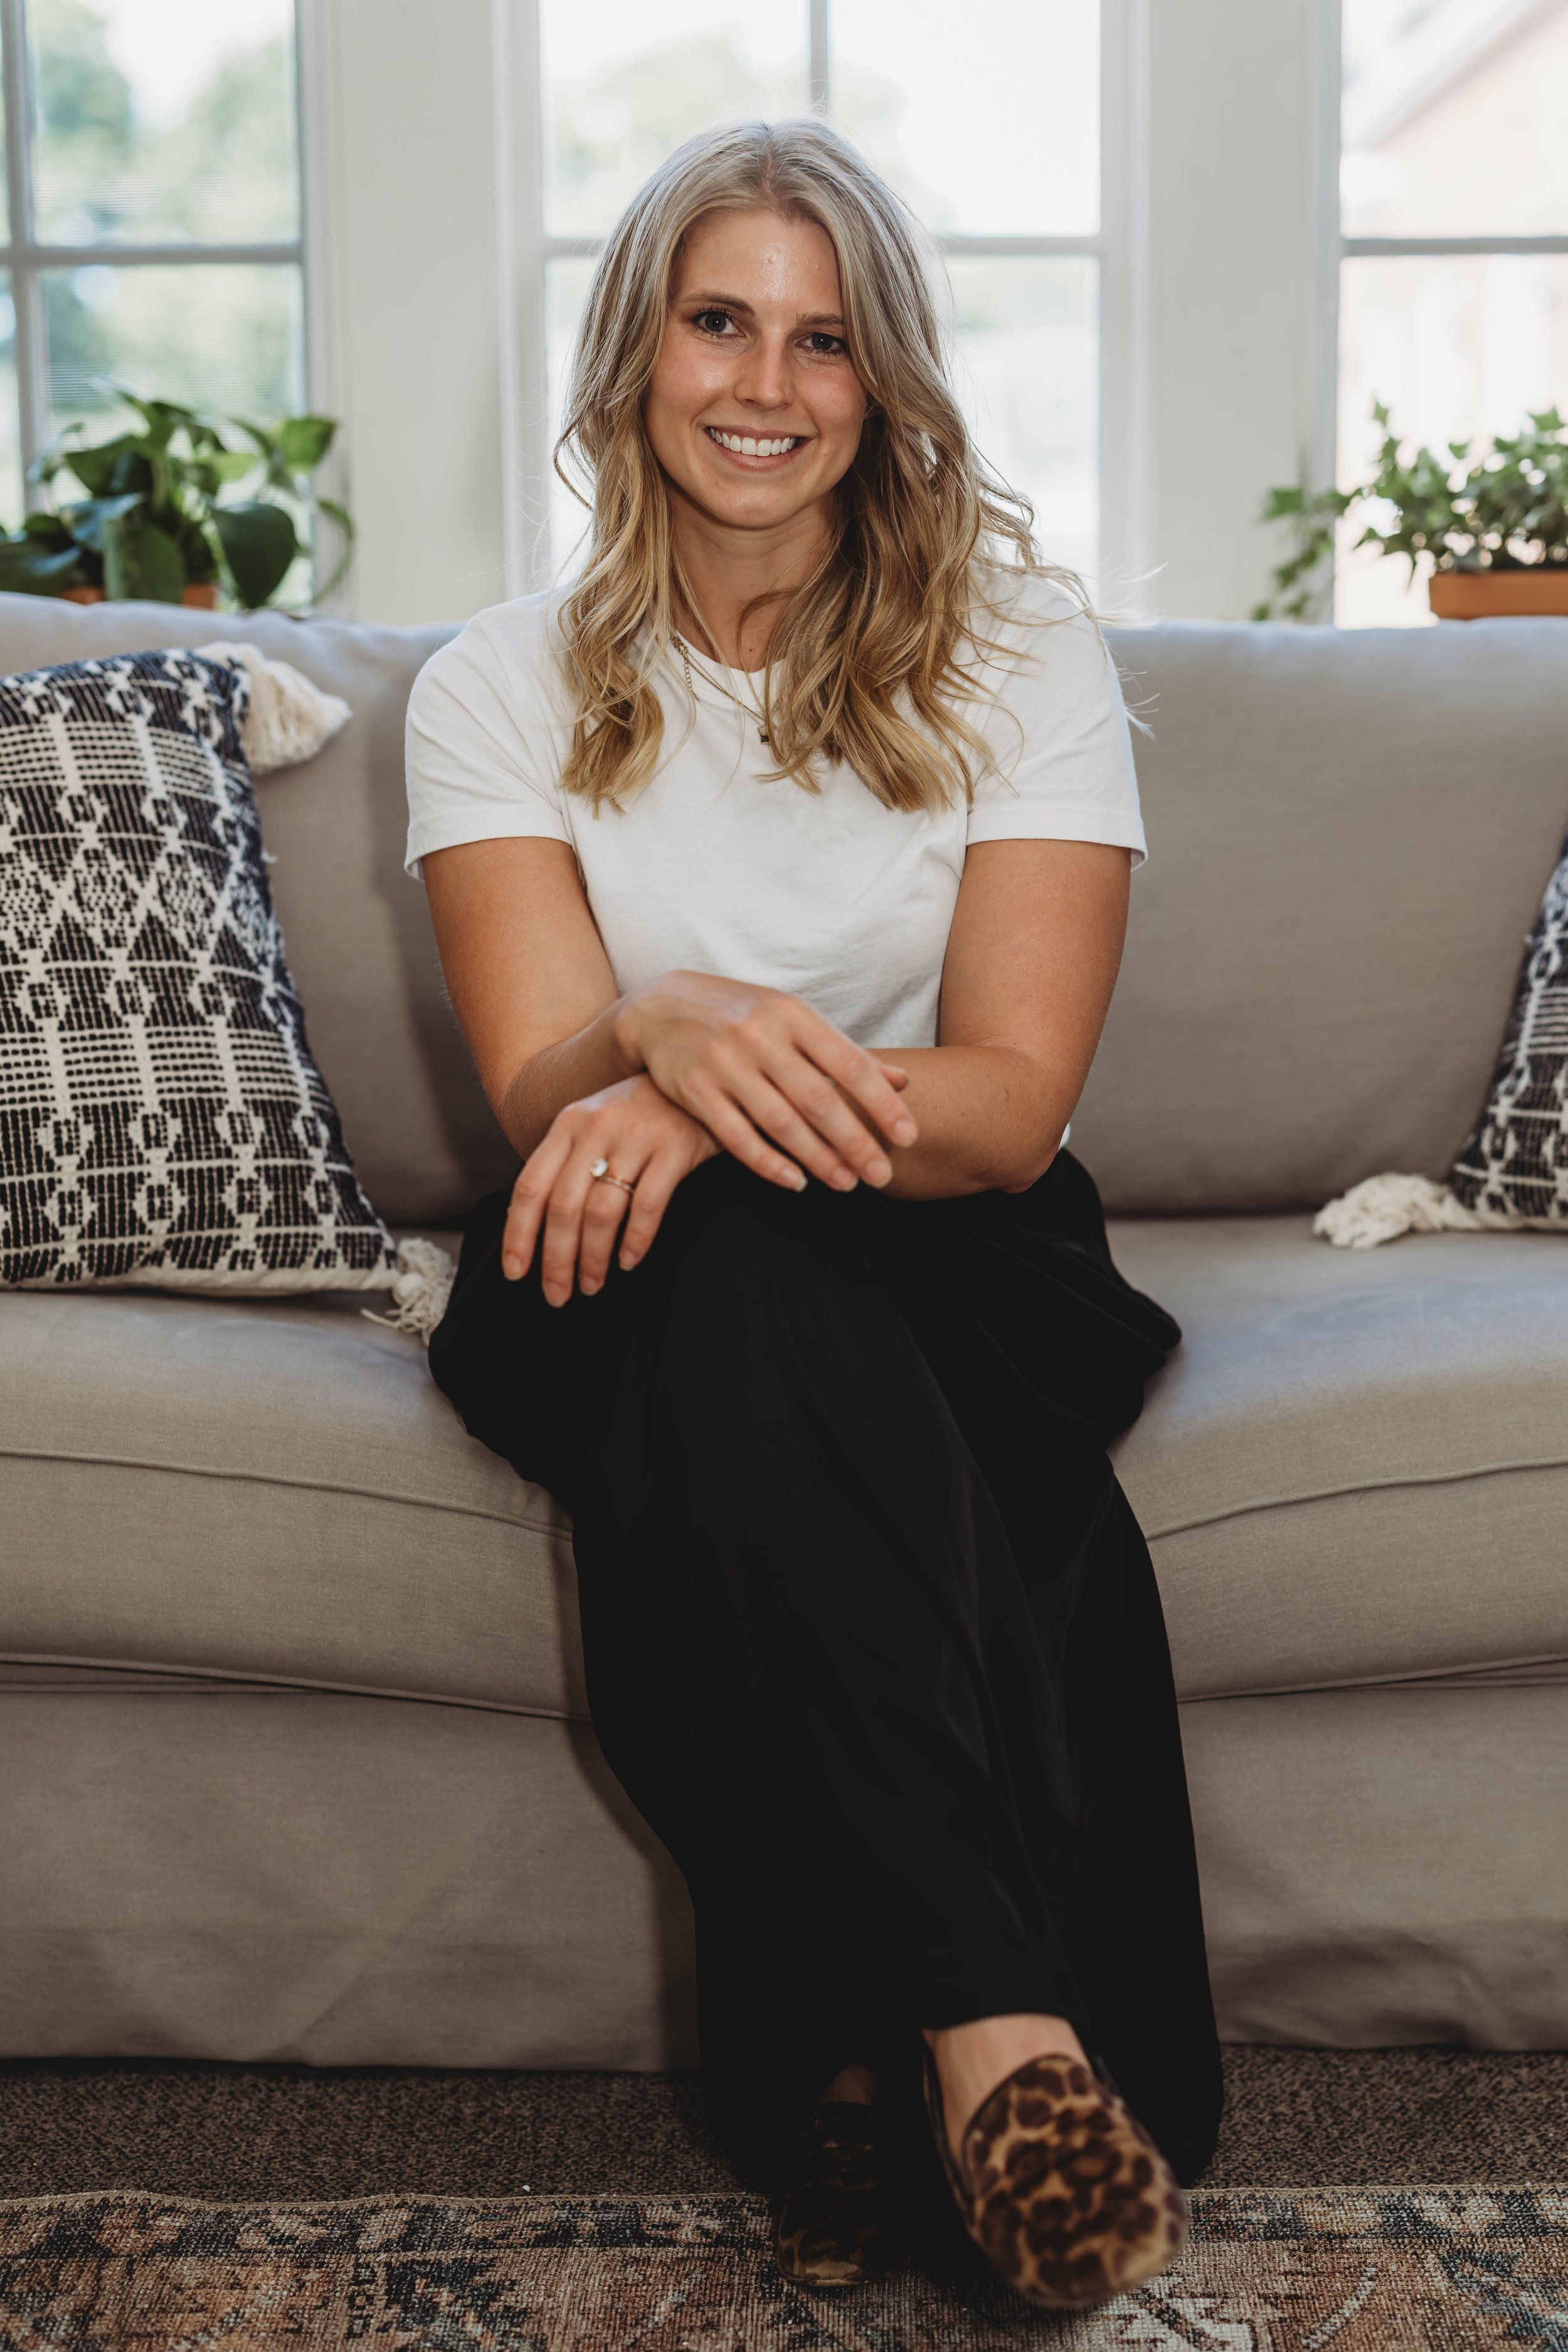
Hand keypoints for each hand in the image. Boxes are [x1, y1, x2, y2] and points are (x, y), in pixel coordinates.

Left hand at [503, 1073, 718, 1303]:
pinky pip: (649, 1205)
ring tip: (593, 1285)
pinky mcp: (676, 1146)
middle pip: (563, 1207)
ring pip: (602, 1212)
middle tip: (557, 1296)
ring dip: (593, 1258)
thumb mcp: (594, 1124)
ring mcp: (637, 1136)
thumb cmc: (640, 1111)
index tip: (515, 1274)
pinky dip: (635, 1241)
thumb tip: (530, 1224)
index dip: (518, 1236)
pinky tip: (628, 1262)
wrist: (698, 1068)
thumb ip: (565, 1163)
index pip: (529, 1187)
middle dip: (556, 1260)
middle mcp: (596, 1127)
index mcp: (568, 1124)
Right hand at [616, 971, 916, 1191]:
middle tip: (882, 1176)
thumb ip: (845, 1052)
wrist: (661, 1007)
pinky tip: (796, 1182)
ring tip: (847, 1184)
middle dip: (855, 1142)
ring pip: (780, 1123)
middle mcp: (759, 1037)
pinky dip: (769, 1163)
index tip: (907, 1137)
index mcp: (793, 1015)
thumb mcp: (794, 1020)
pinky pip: (737, 1137)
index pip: (848, 1064)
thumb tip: (902, 1081)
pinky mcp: (695, 1092)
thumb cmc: (743, 1015)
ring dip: (818, 1159)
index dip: (880, 1104)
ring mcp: (725, 1065)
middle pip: (817, 1100)